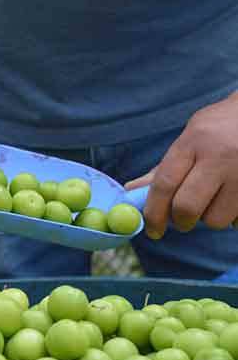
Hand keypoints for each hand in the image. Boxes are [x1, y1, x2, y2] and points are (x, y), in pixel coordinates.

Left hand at [126, 92, 237, 237]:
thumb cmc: (219, 129)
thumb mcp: (190, 138)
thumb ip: (164, 168)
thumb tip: (131, 191)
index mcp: (194, 141)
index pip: (164, 183)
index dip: (153, 212)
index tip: (152, 230)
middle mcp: (219, 156)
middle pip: (187, 206)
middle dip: (180, 221)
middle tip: (182, 220)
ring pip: (216, 219)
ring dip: (210, 217)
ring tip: (216, 197)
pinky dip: (233, 216)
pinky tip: (234, 196)